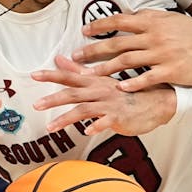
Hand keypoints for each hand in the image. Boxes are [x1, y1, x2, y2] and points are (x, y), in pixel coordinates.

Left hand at [32, 55, 177, 135]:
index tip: (34, 75)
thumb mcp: (103, 80)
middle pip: (73, 93)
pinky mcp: (120, 117)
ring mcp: (110, 104)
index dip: (52, 75)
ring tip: (50, 127)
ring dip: (66, 118)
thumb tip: (60, 60)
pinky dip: (96, 126)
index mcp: (95, 81)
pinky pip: (106, 122)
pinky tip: (86, 132)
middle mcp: (100, 90)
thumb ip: (80, 71)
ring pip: (84, 109)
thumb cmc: (127, 93)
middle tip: (36, 105)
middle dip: (53, 98)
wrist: (158, 102)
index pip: (70, 76)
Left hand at [75, 9, 191, 90]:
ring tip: (89, 75)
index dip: (100, 26)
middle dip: (94, 50)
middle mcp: (155, 37)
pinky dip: (132, 82)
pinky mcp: (172, 71)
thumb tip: (134, 16)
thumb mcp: (173, 20)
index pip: (121, 21)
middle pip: (118, 43)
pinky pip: (147, 77)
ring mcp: (163, 54)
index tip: (84, 30)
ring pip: (127, 61)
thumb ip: (152, 19)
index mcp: (154, 23)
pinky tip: (120, 87)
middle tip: (76, 57)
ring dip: (105, 68)